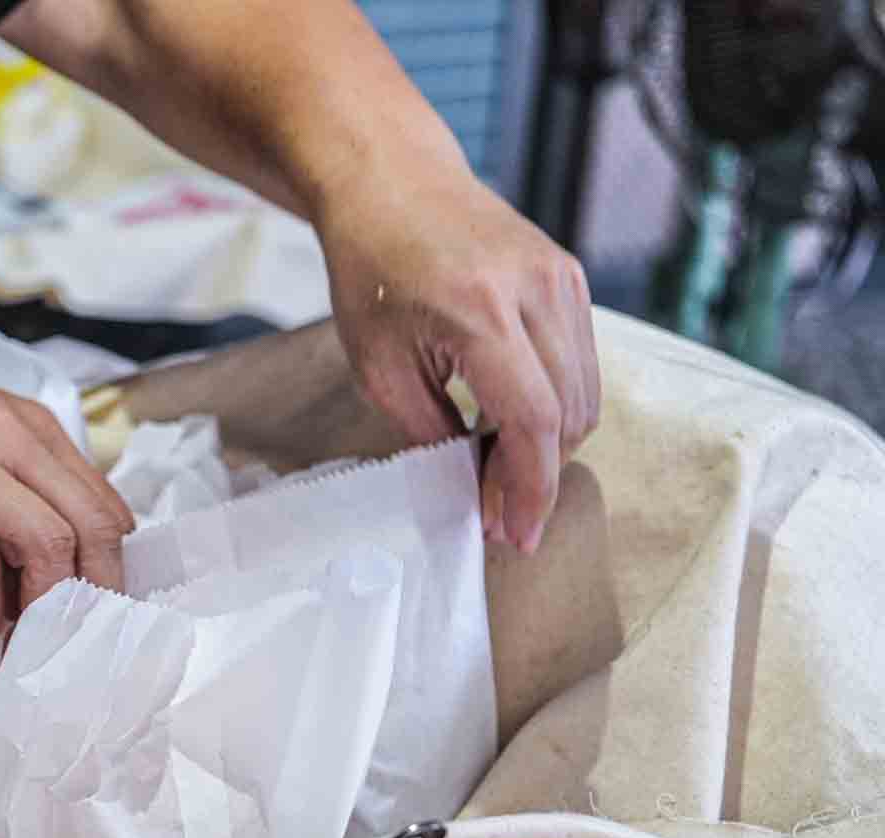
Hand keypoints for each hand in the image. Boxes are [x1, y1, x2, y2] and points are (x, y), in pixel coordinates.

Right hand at [0, 354, 134, 655]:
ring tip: (12, 637)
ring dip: (38, 609)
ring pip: (44, 546)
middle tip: (68, 634)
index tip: (88, 606)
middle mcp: (1, 437)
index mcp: (24, 423)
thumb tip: (49, 566)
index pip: (102, 503)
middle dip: (89, 594)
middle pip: (88, 526)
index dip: (107, 566)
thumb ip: (12, 486)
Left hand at [317, 164, 600, 553]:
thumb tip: (472, 483)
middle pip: (570, 414)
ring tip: (497, 467)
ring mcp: (562, 279)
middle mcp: (536, 291)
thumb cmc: (370, 272)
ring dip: (551, 443)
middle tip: (493, 509)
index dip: (529, 488)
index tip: (514, 534)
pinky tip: (511, 420)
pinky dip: (556, 402)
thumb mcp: (378, 366)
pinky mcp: (570, 276)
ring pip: (586, 393)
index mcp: (481, 312)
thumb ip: (429, 429)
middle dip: (536, 474)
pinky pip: (582, 361)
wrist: (391, 184)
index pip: (534, 420)